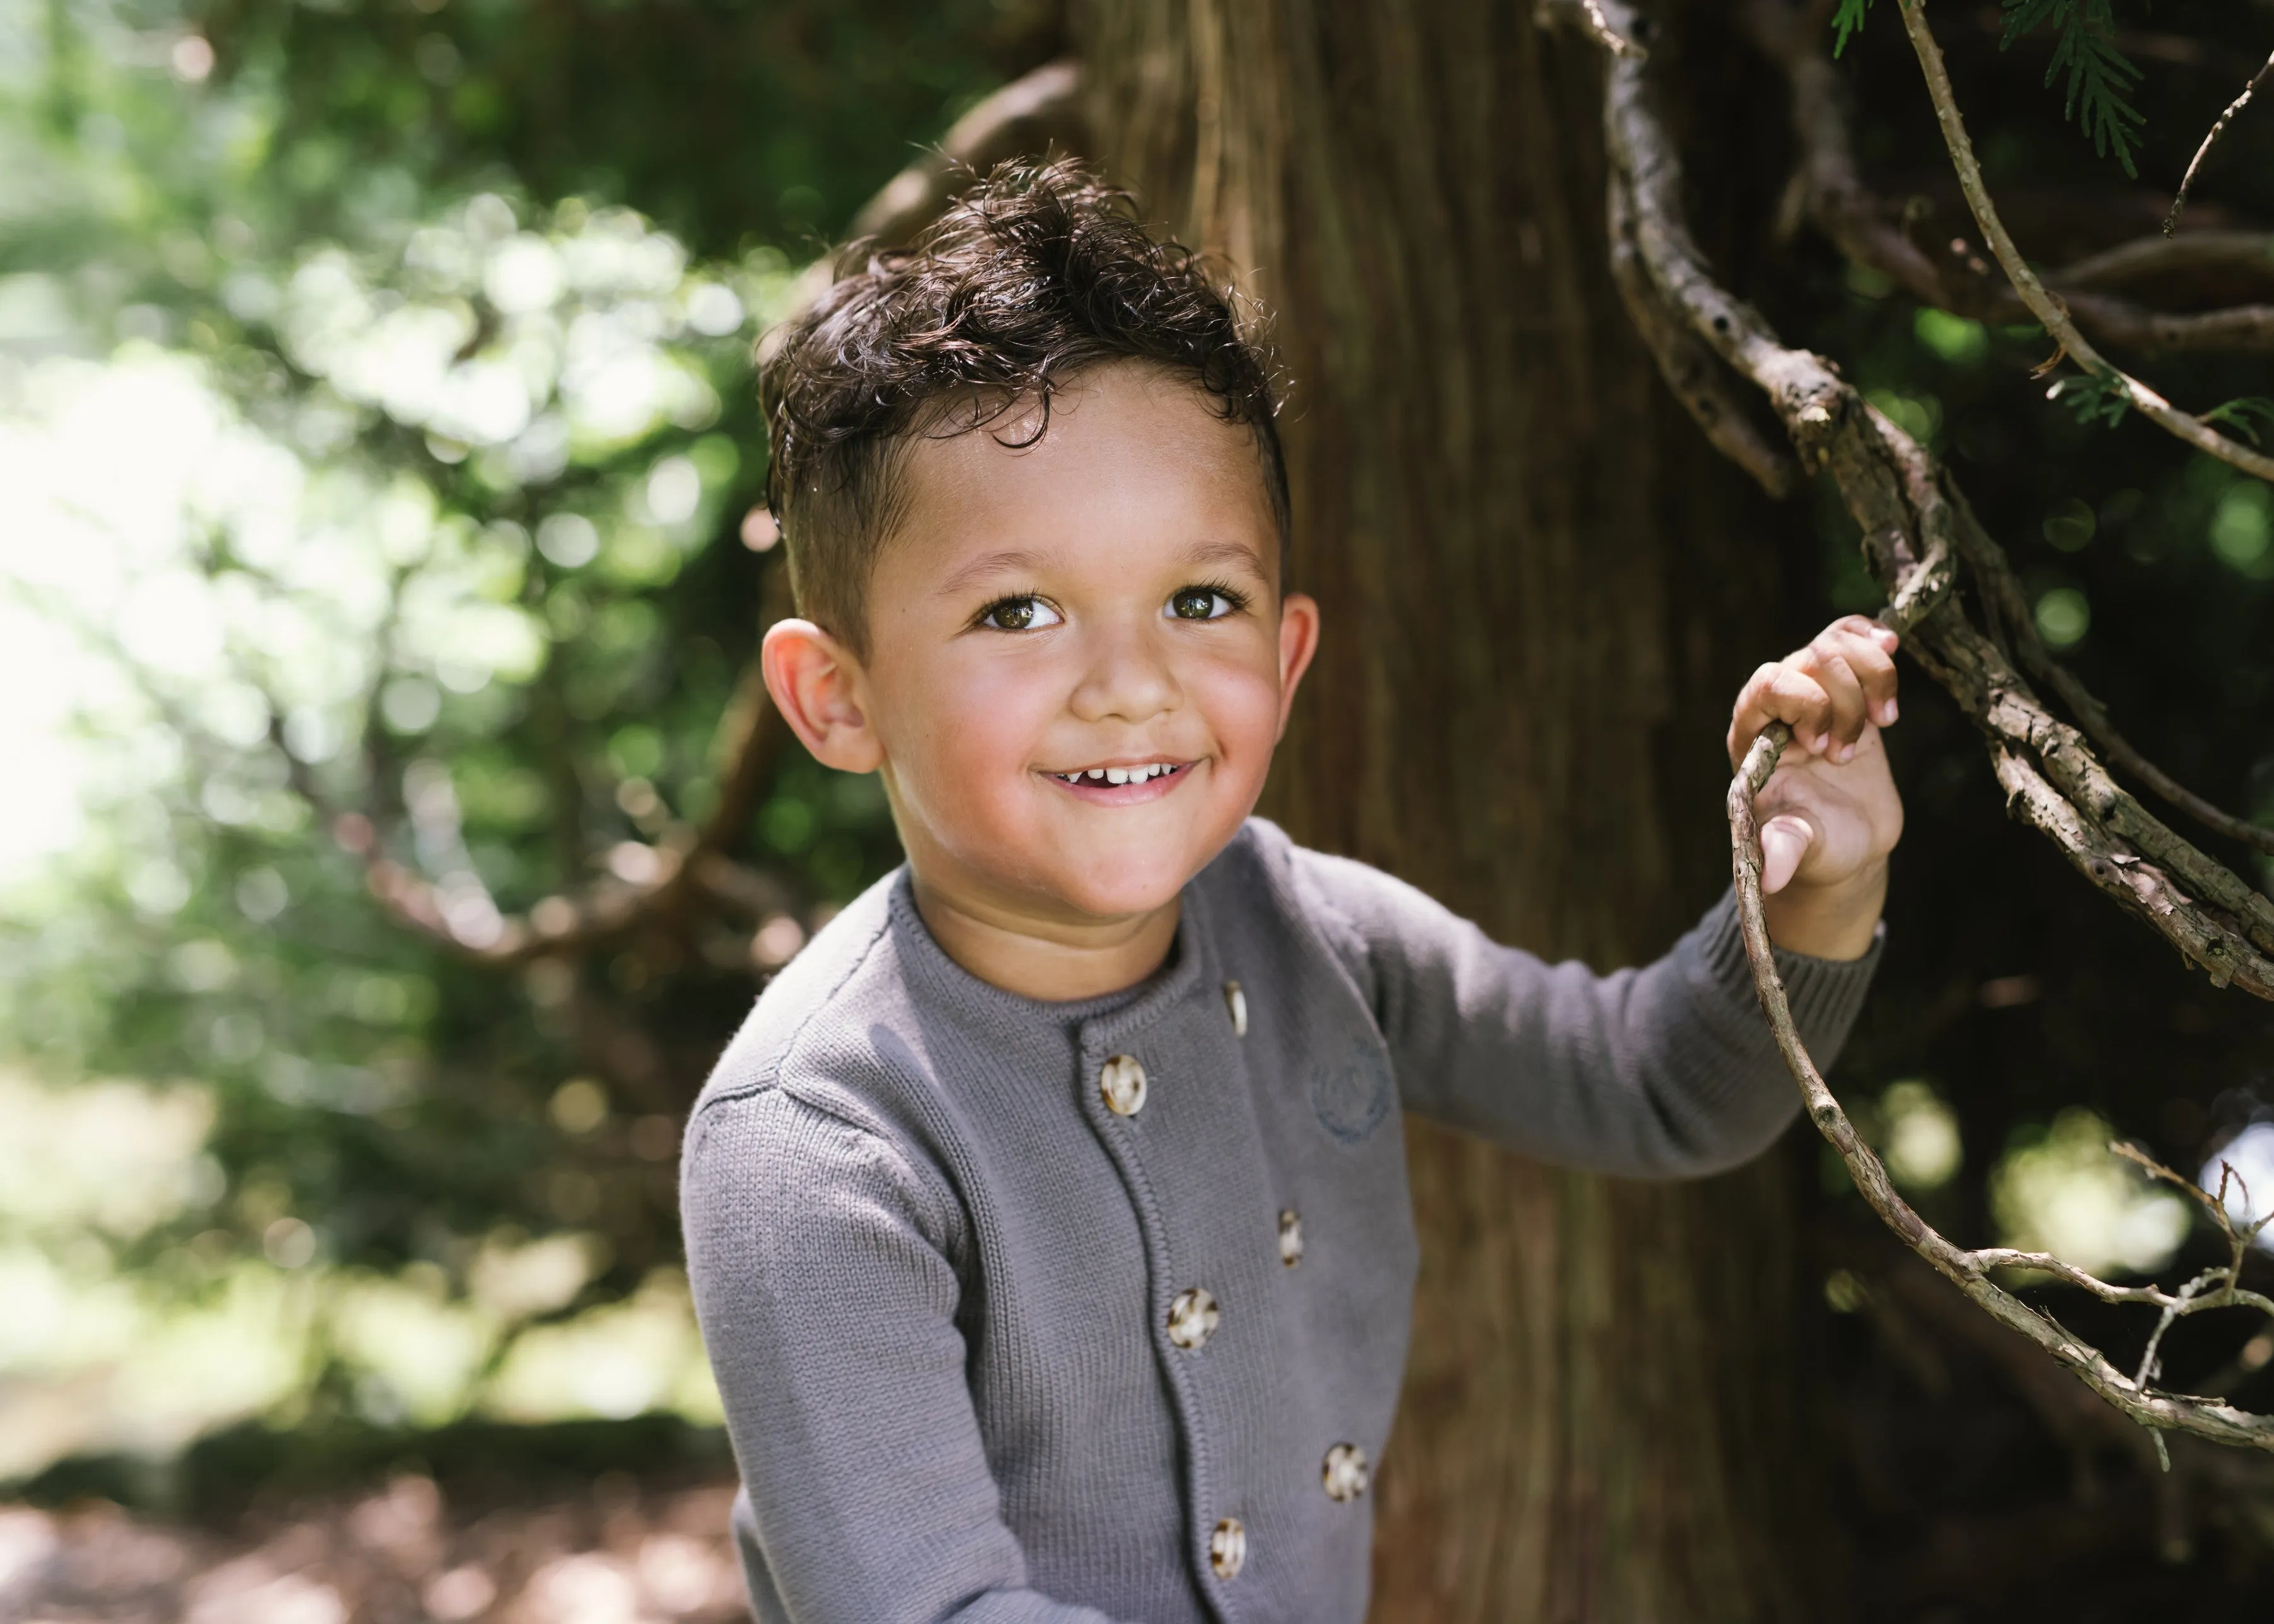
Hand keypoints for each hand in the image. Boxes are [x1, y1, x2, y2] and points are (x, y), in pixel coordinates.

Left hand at [1726, 615, 1905, 959]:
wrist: (1847, 841)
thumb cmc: (1815, 845)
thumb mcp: (1800, 847)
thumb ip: (1784, 848)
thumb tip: (1771, 876)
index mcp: (1752, 735)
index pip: (1769, 683)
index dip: (1806, 704)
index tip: (1824, 749)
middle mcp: (1778, 705)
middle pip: (1812, 659)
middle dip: (1845, 703)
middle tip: (1845, 756)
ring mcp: (1816, 691)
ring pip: (1838, 642)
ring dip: (1872, 677)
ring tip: (1883, 721)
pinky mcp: (1851, 688)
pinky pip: (1855, 636)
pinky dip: (1875, 639)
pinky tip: (1891, 648)